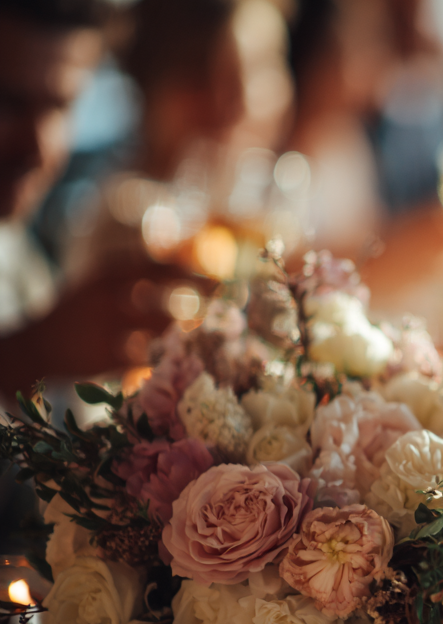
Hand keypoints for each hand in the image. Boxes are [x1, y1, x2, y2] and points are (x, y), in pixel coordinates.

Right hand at [0, 261, 206, 392]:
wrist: (36, 345)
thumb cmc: (78, 311)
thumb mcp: (99, 283)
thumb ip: (136, 274)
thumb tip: (190, 268)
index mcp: (106, 273)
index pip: (158, 266)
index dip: (192, 272)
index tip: (220, 277)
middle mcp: (106, 296)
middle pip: (166, 296)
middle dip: (199, 299)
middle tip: (224, 304)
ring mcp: (104, 328)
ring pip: (162, 327)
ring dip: (188, 329)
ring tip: (207, 331)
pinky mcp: (104, 357)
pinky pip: (149, 356)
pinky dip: (167, 355)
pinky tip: (182, 356)